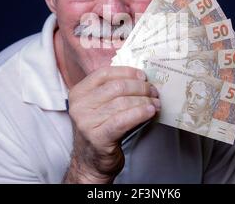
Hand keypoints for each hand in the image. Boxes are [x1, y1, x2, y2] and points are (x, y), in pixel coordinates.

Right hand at [63, 66, 159, 183]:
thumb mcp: (100, 106)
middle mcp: (79, 106)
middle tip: (153, 92)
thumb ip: (113, 91)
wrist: (90, 162)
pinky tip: (150, 112)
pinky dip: (139, 114)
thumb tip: (141, 78)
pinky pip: (123, 121)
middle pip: (116, 87)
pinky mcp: (97, 137)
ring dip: (144, 101)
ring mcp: (86, 122)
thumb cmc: (100, 130)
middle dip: (140, 87)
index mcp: (79, 92)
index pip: (104, 73)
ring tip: (156, 104)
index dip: (126, 72)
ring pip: (122, 103)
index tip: (142, 76)